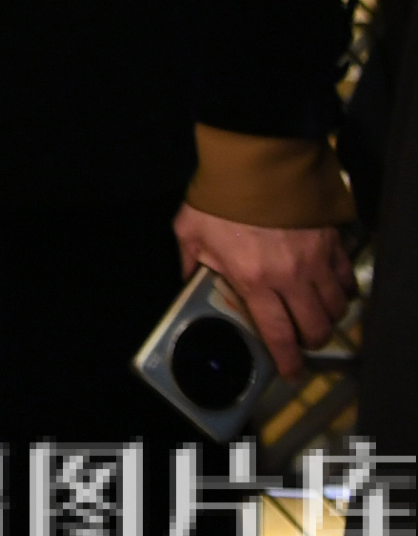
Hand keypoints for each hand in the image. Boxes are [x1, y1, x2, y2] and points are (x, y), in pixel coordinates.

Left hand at [175, 207, 353, 378]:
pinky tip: (331, 289)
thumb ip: (190, 260)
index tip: (291, 372)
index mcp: (254, 280)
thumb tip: (187, 279)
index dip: (287, 360)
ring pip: (336, 307)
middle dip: (311, 341)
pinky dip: (342, 290)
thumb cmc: (220, 198)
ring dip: (328, 317)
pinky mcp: (332, 244)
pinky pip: (346, 279)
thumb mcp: (190, 230)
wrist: (256, 163)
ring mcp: (316, 261)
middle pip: (315, 327)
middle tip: (302, 340)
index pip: (277, 333)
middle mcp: (291, 278)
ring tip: (315, 314)